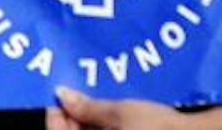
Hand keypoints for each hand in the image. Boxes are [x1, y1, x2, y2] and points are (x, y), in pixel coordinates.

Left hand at [51, 95, 221, 129]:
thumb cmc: (165, 128)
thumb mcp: (122, 114)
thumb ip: (88, 108)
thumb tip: (63, 96)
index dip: (56, 118)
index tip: (57, 98)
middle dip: (74, 119)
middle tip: (74, 95)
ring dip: (92, 121)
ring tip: (93, 98)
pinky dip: (110, 126)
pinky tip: (113, 110)